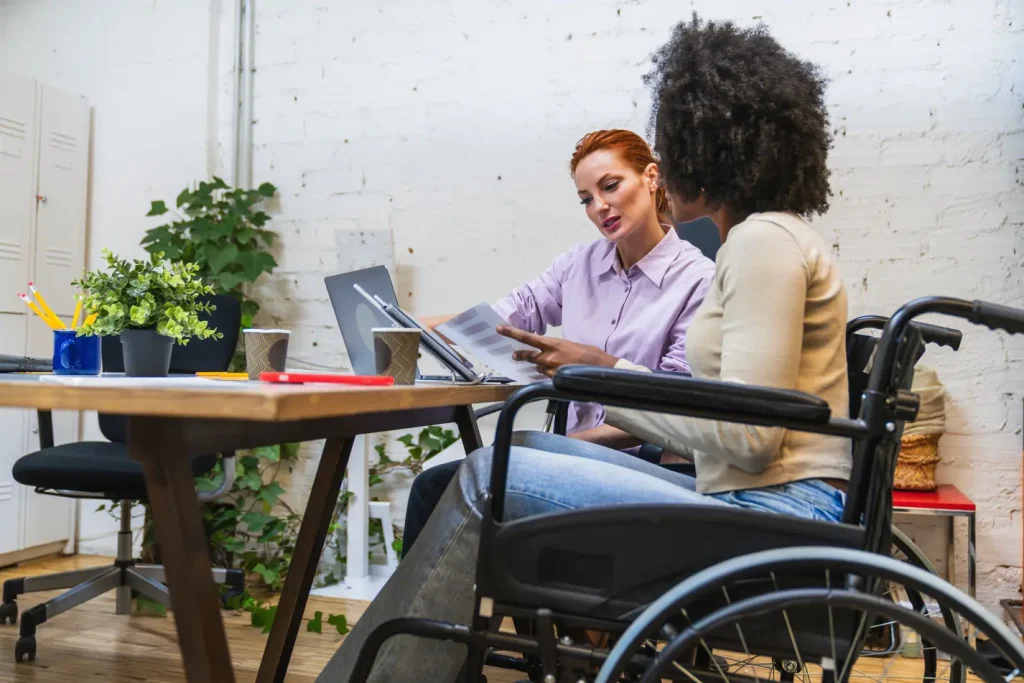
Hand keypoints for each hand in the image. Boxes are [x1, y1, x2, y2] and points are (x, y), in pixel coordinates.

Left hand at [496, 325, 618, 376]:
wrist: (600, 367)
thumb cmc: (589, 353)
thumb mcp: (569, 344)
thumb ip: (556, 347)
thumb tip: (549, 351)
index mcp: (553, 343)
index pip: (527, 337)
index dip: (512, 333)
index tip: (500, 329)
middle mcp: (548, 356)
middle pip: (528, 355)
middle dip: (521, 355)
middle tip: (515, 355)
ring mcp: (551, 369)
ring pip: (538, 367)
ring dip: (541, 366)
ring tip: (553, 364)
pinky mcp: (554, 380)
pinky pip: (546, 376)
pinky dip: (549, 374)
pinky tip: (559, 373)